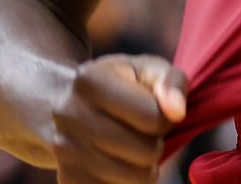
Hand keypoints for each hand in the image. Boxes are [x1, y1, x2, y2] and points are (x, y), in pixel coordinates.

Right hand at [50, 54, 187, 183]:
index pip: (152, 117)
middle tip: (142, 133)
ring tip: (130, 148)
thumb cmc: (117, 85)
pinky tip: (115, 163)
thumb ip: (170, 81)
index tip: (153, 110)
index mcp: (91, 80)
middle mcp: (69, 115)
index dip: (164, 117)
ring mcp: (64, 151)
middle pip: (146, 153)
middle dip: (154, 144)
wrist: (64, 104)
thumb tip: (177, 112)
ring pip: (134, 180)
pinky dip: (125, 183)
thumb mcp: (146, 69)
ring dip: (143, 168)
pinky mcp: (67, 179)